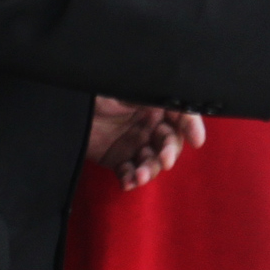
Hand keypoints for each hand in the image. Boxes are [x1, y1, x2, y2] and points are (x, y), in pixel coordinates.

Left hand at [87, 96, 206, 189]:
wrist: (71, 100)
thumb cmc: (106, 87)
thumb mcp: (144, 90)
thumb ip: (174, 106)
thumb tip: (199, 135)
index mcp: (157, 107)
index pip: (180, 122)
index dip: (189, 131)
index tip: (196, 141)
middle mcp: (148, 126)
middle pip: (168, 147)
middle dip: (166, 155)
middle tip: (163, 160)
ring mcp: (132, 143)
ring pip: (150, 163)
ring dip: (148, 171)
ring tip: (139, 175)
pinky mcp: (116, 158)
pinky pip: (129, 173)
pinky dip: (130, 179)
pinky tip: (127, 182)